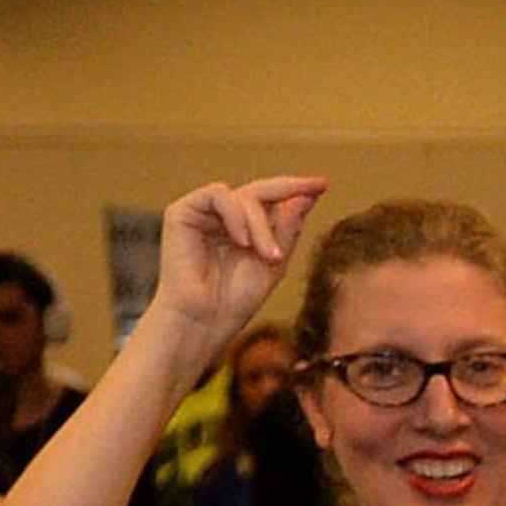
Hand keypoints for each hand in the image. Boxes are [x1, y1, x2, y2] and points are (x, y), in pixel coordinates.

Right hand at [151, 178, 328, 349]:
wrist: (203, 321)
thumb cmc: (236, 299)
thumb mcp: (274, 261)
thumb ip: (287, 228)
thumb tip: (305, 196)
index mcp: (245, 227)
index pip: (271, 199)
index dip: (296, 188)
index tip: (323, 183)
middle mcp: (223, 217)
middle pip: (261, 192)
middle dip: (289, 191)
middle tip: (313, 194)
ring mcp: (202, 213)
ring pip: (244, 196)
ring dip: (262, 224)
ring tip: (269, 256)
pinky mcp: (181, 213)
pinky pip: (218, 194)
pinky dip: (237, 215)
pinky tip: (243, 242)